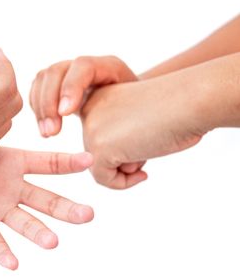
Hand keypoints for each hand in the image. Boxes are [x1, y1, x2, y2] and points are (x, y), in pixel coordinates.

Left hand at [0, 147, 93, 269]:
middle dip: (66, 206)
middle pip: (45, 197)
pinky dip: (3, 251)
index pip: (46, 162)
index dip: (67, 162)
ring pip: (24, 221)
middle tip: (88, 215)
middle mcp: (11, 186)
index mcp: (12, 161)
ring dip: (40, 232)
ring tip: (53, 241)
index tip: (90, 161)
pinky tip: (14, 264)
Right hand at [30, 56, 136, 136]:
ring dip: (40, 107)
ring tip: (47, 135)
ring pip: (43, 78)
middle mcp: (85, 66)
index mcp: (109, 67)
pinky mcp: (56, 84)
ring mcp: (68, 72)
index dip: (71, 87)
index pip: (83, 66)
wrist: (135, 105)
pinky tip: (44, 127)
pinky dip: (36, 107)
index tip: (66, 114)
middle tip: (51, 133)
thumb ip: (136, 138)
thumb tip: (127, 168)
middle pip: (56, 71)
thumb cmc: (142, 116)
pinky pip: (37, 88)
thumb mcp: (146, 122)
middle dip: (49, 101)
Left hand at [81, 76, 204, 188]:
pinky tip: (143, 173)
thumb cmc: (175, 110)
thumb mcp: (136, 119)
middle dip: (122, 157)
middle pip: (95, 150)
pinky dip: (123, 183)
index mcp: (98, 96)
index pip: (97, 133)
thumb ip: (115, 134)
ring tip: (147, 151)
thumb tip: (102, 165)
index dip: (120, 143)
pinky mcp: (99, 148)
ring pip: (98, 165)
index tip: (143, 139)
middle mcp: (88, 109)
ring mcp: (91, 128)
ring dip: (125, 168)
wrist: (190, 101)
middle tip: (148, 146)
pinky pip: (103, 178)